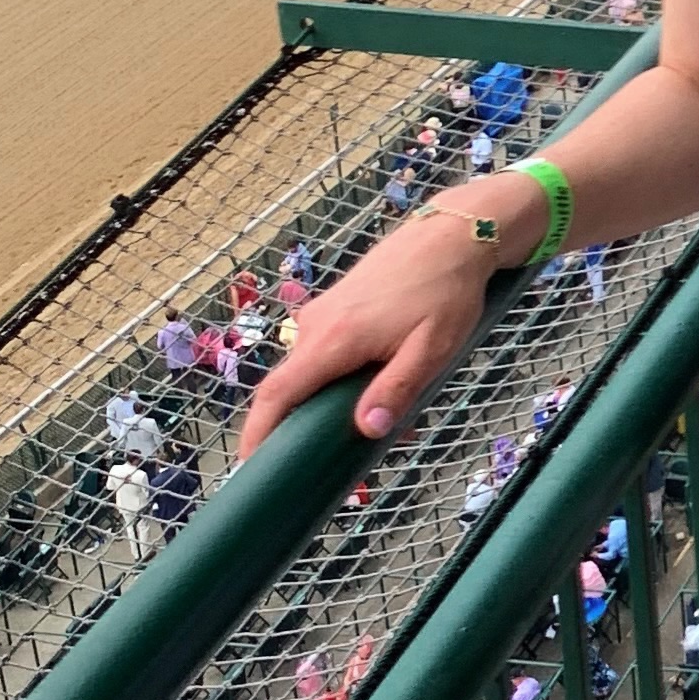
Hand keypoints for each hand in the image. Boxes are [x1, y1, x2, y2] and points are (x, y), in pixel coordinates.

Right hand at [235, 216, 492, 459]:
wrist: (452, 235)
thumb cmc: (445, 291)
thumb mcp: (432, 349)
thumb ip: (396, 389)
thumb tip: (367, 430)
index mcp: (334, 340)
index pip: (277, 394)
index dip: (257, 432)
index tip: (246, 465)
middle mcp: (316, 326)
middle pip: (291, 387)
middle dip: (302, 425)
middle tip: (326, 460)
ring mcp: (323, 313)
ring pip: (312, 370)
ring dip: (330, 400)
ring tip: (375, 422)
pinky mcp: (335, 306)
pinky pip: (325, 351)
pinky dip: (339, 376)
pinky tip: (378, 383)